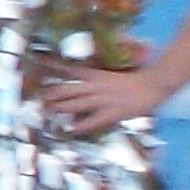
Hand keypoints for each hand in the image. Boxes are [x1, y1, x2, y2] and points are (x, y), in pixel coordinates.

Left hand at [41, 63, 166, 134]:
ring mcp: (102, 100)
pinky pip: (93, 121)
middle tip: (39, 97)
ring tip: (47, 110)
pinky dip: (81, 126)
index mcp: (95, 75)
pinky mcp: (112, 112)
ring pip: (75, 104)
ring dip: (60, 108)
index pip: (68, 68)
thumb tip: (81, 79)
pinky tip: (70, 130)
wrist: (154, 84)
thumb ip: (94, 79)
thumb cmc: (133, 79)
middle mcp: (95, 86)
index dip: (51, 65)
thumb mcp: (109, 75)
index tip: (35, 59)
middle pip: (66, 89)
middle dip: (50, 93)